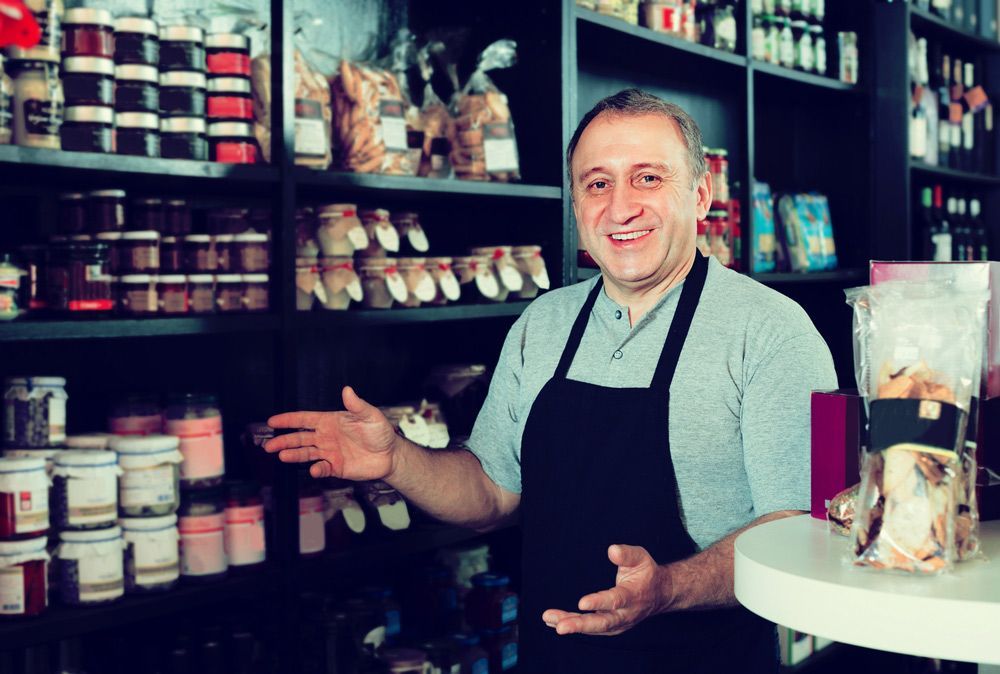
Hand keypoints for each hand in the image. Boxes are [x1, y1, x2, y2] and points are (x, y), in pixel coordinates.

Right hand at [263, 386, 399, 480]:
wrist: (390, 455)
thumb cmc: (381, 433)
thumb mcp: (370, 416)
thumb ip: (357, 405)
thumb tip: (347, 390)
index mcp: (331, 421)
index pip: (305, 419)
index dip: (288, 420)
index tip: (272, 421)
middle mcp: (327, 437)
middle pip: (300, 437)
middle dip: (284, 440)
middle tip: (268, 445)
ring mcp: (330, 452)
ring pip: (306, 453)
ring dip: (293, 454)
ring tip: (281, 455)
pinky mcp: (336, 467)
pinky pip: (322, 468)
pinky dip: (316, 469)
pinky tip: (314, 469)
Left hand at [542, 544, 670, 636]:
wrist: (659, 594)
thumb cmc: (646, 573)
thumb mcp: (641, 558)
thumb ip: (626, 554)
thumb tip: (612, 550)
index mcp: (633, 596)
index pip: (615, 600)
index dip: (599, 602)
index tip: (582, 603)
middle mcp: (625, 614)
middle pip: (602, 622)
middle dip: (580, 625)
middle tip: (560, 626)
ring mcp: (617, 623)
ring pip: (593, 627)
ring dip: (572, 624)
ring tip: (550, 620)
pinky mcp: (610, 626)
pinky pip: (590, 628)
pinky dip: (573, 624)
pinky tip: (554, 621)